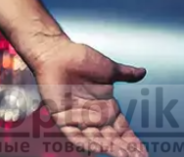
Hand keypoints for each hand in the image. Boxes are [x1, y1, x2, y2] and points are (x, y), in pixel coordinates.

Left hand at [30, 39, 147, 156]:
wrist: (56, 52)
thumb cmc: (79, 57)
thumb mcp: (108, 68)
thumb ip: (125, 74)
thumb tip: (142, 72)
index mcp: (106, 107)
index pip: (122, 130)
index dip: (132, 142)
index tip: (143, 153)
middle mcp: (93, 115)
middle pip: (111, 138)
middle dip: (124, 149)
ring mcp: (77, 117)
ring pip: (95, 139)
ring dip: (108, 148)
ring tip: (123, 155)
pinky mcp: (61, 116)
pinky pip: (73, 134)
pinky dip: (84, 142)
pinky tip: (97, 148)